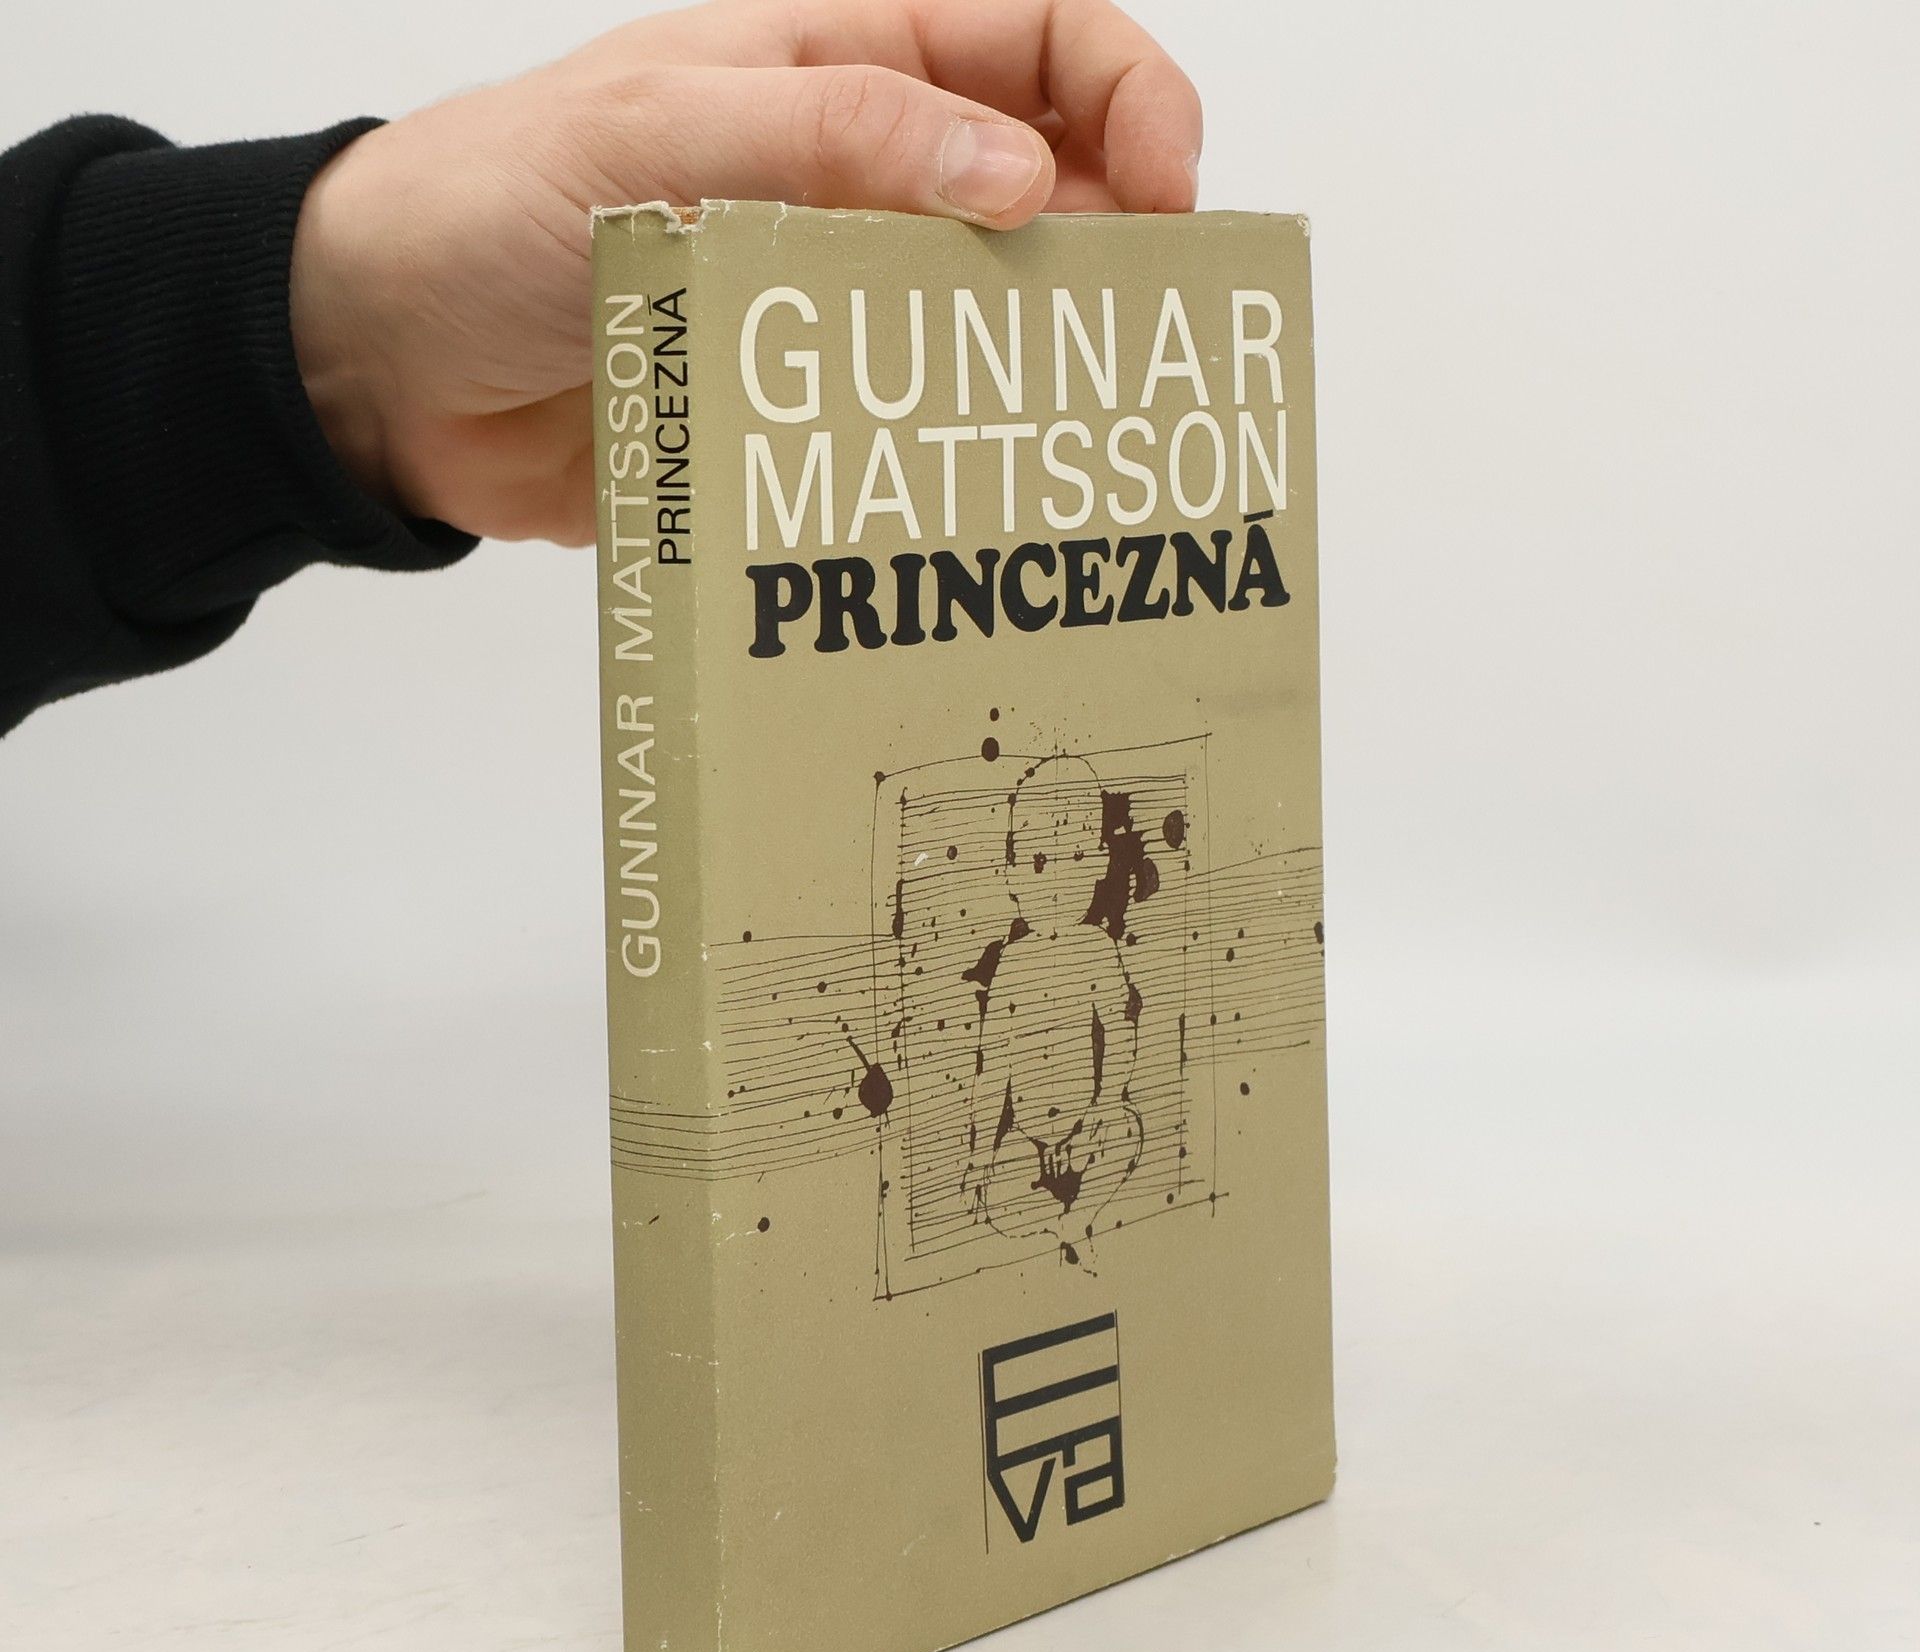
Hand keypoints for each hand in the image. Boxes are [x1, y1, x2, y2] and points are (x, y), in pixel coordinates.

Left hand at [288, 0, 1202, 546]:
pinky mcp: (804, 409)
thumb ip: (836, 136)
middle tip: (1145, 329)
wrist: (381, 364)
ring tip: (1084, 422)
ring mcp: (834, 296)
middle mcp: (858, 175)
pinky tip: (988, 494)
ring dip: (1044, 362)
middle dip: (1120, 244)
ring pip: (990, 319)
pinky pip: (914, 426)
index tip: (1168, 191)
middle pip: (1048, 187)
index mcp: (839, 61)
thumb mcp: (658, 131)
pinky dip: (959, 456)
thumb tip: (1019, 175)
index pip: (1039, 41)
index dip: (1128, 98)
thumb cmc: (488, 205)